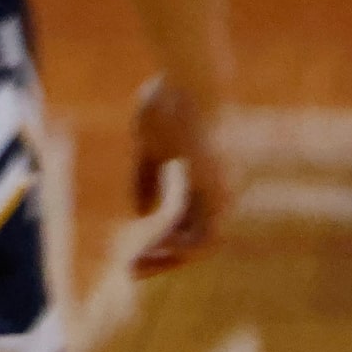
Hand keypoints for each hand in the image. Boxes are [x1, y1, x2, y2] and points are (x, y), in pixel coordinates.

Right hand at [130, 75, 226, 274]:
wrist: (188, 81)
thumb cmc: (169, 105)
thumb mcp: (149, 147)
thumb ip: (146, 179)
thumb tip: (142, 213)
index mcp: (204, 183)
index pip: (185, 226)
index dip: (160, 243)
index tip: (131, 255)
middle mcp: (218, 193)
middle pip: (195, 242)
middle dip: (163, 260)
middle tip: (130, 270)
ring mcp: (221, 193)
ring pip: (203, 245)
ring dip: (170, 259)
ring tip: (136, 264)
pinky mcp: (218, 190)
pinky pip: (206, 234)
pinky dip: (182, 247)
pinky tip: (155, 246)